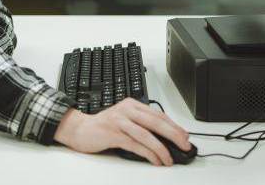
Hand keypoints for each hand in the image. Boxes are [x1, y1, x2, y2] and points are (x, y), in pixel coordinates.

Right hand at [53, 98, 190, 166]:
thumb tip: (164, 138)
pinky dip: (148, 154)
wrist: (79, 129)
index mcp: (132, 104)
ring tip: (169, 159)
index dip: (174, 126)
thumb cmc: (104, 127)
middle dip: (174, 135)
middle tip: (185, 145)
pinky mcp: (113, 134)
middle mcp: (126, 110)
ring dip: (161, 149)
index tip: (185, 136)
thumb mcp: (125, 120)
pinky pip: (135, 145)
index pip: (158, 114)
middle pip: (156, 122)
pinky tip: (155, 160)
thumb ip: (141, 125)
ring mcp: (119, 121)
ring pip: (147, 134)